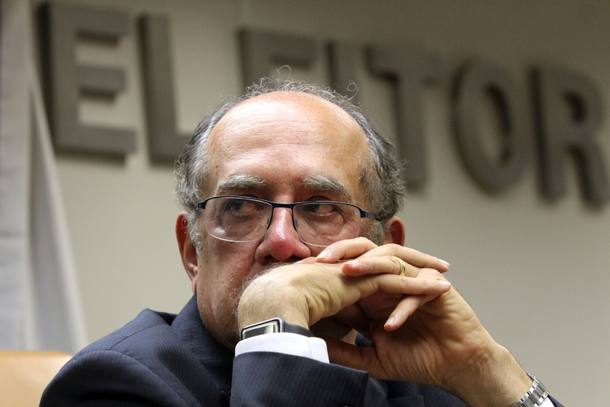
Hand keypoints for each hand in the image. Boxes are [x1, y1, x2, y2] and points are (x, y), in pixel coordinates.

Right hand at [236, 258, 450, 334]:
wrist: (274, 307)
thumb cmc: (284, 316)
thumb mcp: (312, 323)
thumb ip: (326, 331)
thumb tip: (332, 346)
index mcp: (339, 278)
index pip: (371, 272)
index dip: (390, 274)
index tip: (406, 281)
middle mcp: (349, 270)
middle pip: (388, 260)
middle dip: (413, 262)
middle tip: (434, 267)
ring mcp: (355, 271)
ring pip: (397, 265)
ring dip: (422, 269)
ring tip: (445, 274)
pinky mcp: (361, 279)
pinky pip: (397, 279)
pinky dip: (419, 285)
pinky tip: (439, 288)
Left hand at [316, 238, 530, 406]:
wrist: (457, 367)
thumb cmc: (419, 359)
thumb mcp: (373, 359)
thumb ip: (344, 351)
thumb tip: (310, 349)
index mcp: (376, 293)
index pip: (349, 273)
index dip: (326, 272)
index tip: (301, 277)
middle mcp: (393, 281)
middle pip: (366, 253)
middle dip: (343, 253)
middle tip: (320, 261)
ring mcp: (415, 281)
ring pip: (390, 260)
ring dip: (369, 266)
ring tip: (348, 273)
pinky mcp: (436, 289)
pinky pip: (416, 291)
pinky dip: (401, 308)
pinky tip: (388, 327)